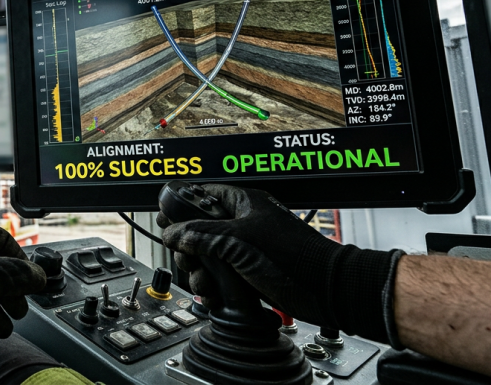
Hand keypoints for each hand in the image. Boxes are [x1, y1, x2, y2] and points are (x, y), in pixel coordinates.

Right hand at [158, 183, 401, 342]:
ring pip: (208, 257)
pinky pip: (220, 277)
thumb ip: (201, 235)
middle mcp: (243, 226)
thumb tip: (173, 234)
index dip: (183, 206)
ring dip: (199, 271)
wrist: (325, 291)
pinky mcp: (248, 275)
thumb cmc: (294, 257)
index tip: (166, 217)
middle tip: (188, 258)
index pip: (204, 196)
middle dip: (189, 248)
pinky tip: (212, 294)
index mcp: (244, 205)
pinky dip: (212, 287)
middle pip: (200, 231)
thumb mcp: (238, 240)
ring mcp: (245, 251)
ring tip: (203, 281)